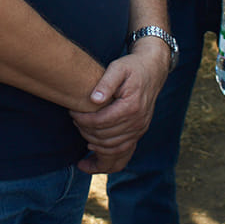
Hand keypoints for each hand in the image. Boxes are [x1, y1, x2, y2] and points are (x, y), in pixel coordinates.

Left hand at [72, 44, 169, 174]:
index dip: (83, 120)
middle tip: (74, 120)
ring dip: (94, 144)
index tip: (72, 113)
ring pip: (113, 148)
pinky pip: (123, 152)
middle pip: (105, 137)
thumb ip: (106, 82)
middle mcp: (138, 121)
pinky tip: (91, 151)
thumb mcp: (118, 68)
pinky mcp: (139, 132)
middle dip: (85, 131)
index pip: (102, 122)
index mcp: (131, 106)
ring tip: (81, 133)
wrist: (152, 71)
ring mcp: (140, 129)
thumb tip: (94, 99)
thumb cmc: (132, 67)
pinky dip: (106, 156)